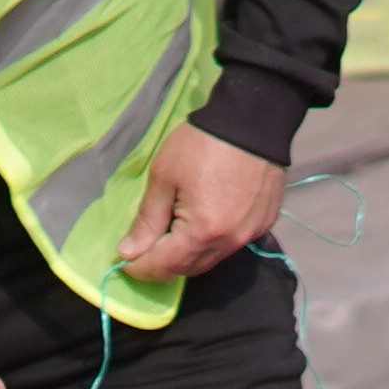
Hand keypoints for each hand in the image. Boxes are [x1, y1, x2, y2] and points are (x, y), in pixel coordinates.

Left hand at [116, 127, 287, 280]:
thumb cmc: (201, 144)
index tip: (124, 261)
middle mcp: (229, 242)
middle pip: (189, 269)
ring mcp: (250, 234)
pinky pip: (231, 244)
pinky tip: (202, 222)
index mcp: (202, 231)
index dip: (140, 268)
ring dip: (188, 255)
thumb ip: (147, 220)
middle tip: (144, 248)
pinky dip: (212, 241)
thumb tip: (129, 252)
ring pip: (211, 259)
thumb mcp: (163, 177)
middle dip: (163, 264)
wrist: (252, 119)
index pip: (164, 266)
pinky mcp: (264, 223)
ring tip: (171, 234)